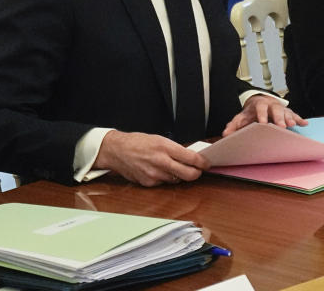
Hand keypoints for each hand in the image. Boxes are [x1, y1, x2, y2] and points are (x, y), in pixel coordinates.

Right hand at [93, 130, 209, 186]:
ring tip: (176, 167)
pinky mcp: (148, 183)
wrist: (116, 151)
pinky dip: (167, 178)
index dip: (203, 163)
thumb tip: (192, 157)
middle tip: (198, 170)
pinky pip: (165, 183)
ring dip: (180, 176)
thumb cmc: (138, 142)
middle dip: (196, 173)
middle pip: (189, 174)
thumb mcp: (160, 139)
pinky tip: (161, 171)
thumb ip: (176, 149)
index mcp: (165, 147)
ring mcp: (154, 175)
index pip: (192, 159)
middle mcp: (161, 162)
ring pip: (178, 180)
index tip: (207, 164)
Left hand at [222, 94, 306, 135]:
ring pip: (286, 112)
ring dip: (290, 119)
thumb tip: (225, 133)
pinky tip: (304, 124)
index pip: (261, 108)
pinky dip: (299, 119)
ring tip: (292, 125)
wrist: (259, 102)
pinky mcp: (287, 113)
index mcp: (259, 104)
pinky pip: (294, 115)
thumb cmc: (250, 113)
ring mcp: (281, 108)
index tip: (263, 123)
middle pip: (276, 110)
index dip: (262, 115)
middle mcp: (272, 105)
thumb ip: (233, 125)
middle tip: (282, 126)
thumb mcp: (241, 117)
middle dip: (279, 118)